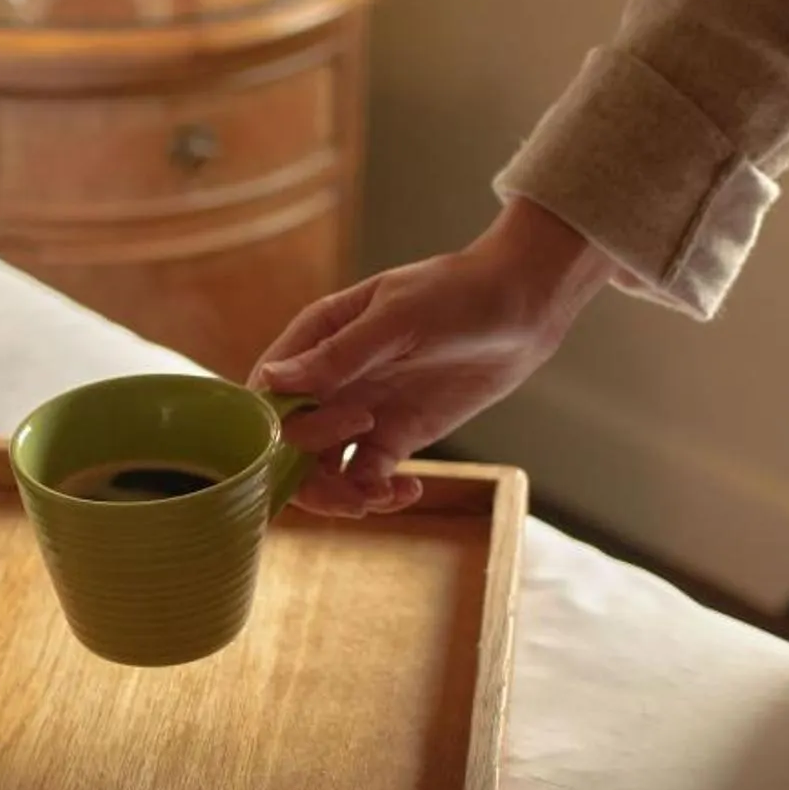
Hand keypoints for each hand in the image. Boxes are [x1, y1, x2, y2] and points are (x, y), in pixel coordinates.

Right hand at [251, 199, 616, 515]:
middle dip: (311, 477)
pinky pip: (367, 476)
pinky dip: (379, 492)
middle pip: (289, 444)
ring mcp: (358, 410)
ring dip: (342, 493)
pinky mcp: (394, 436)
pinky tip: (409, 488)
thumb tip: (272, 382)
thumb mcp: (396, 318)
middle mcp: (328, 380)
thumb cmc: (456, 294)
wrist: (521, 308)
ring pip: (323, 468)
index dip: (276, 431)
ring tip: (382, 495)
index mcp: (314, 339)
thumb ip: (337, 355)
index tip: (313, 443)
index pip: (267, 396)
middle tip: (354, 491)